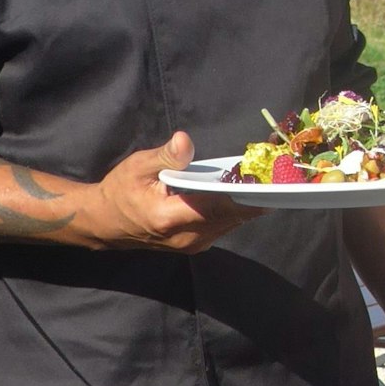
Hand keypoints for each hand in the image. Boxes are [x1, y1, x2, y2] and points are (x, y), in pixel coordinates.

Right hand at [89, 131, 263, 251]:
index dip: (247, 195)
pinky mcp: (197, 243)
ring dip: (248, 201)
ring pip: (232, 221)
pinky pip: (225, 224)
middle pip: (233, 215)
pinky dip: (237, 207)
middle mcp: (187, 237)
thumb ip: (165, 156)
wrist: (105, 224)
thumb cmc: (121, 192)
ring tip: (268, 176)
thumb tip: (185, 141)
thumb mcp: (137, 166)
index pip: (219, 207)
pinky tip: (244, 188)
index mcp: (171, 218)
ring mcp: (194, 244)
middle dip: (254, 193)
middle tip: (278, 170)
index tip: (270, 181)